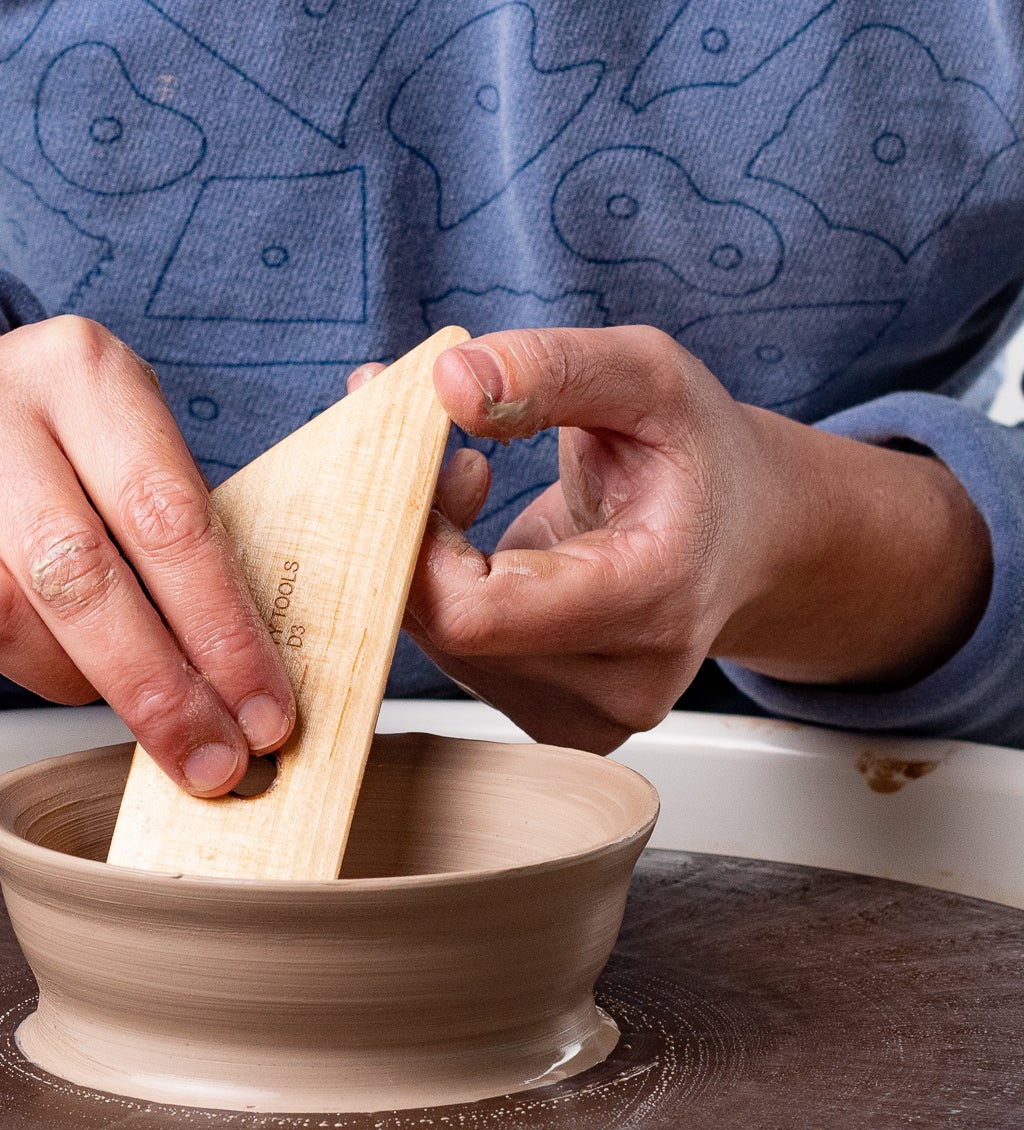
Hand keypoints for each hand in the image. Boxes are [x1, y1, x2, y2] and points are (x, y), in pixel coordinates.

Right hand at [0, 309, 294, 793]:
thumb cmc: (68, 452)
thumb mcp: (140, 448)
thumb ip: (192, 541)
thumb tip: (251, 680)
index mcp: (82, 370)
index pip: (165, 516)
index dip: (221, 629)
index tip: (262, 710)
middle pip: (78, 574)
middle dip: (156, 688)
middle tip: (209, 755)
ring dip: (75, 679)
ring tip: (117, 690)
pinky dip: (14, 668)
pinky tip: (48, 658)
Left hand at [354, 326, 991, 751]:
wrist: (747, 539)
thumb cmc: (698, 457)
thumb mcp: (647, 378)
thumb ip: (553, 369)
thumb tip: (448, 380)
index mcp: (654, 599)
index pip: (474, 611)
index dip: (418, 537)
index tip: (425, 457)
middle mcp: (624, 684)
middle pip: (448, 632)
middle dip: (416, 539)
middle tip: (449, 459)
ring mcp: (589, 720)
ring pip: (441, 648)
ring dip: (427, 565)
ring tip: (474, 486)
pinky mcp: (556, 726)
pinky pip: (457, 663)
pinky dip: (444, 600)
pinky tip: (485, 552)